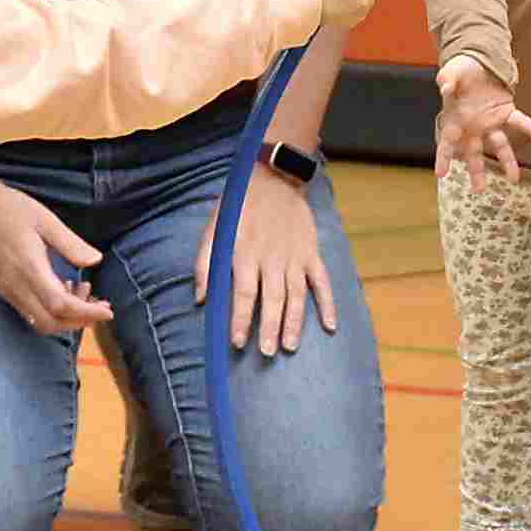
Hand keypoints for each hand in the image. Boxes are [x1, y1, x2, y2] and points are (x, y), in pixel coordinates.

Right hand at [0, 183, 114, 336]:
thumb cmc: (14, 210)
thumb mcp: (47, 221)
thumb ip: (71, 245)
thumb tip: (95, 261)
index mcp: (29, 268)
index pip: (60, 305)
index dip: (86, 313)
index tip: (107, 312)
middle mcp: (16, 286)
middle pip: (50, 323)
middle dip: (79, 321)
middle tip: (100, 305)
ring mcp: (8, 290)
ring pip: (40, 322)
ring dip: (66, 317)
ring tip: (85, 291)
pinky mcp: (5, 289)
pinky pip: (32, 312)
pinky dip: (53, 310)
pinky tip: (65, 288)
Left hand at [194, 168, 335, 355]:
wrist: (272, 177)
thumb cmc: (238, 206)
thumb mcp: (213, 229)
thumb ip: (205, 265)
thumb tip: (201, 300)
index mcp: (245, 253)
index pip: (243, 293)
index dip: (240, 319)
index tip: (238, 342)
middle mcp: (271, 258)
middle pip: (272, 298)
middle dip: (270, 327)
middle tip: (268, 352)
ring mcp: (294, 255)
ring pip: (297, 294)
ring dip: (295, 321)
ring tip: (291, 345)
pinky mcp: (311, 251)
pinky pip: (322, 280)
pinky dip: (328, 302)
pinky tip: (330, 325)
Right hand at [433, 58, 530, 189]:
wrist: (477, 65)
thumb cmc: (459, 72)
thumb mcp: (451, 72)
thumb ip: (447, 79)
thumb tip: (445, 86)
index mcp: (455, 121)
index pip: (447, 143)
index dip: (444, 158)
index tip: (441, 174)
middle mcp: (473, 127)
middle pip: (474, 154)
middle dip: (476, 171)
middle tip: (479, 189)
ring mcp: (490, 122)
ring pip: (499, 145)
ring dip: (507, 161)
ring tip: (514, 179)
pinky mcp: (506, 112)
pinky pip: (518, 122)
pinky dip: (529, 129)